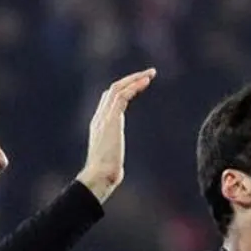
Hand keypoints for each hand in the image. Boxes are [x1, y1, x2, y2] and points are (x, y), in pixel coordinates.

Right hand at [77, 68, 156, 202]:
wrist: (99, 176)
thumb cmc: (106, 173)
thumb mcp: (112, 158)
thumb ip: (114, 154)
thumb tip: (117, 167)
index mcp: (99, 124)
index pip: (109, 99)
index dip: (125, 90)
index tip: (139, 85)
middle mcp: (100, 117)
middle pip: (113, 89)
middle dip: (131, 79)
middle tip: (149, 74)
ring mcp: (104, 117)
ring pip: (117, 88)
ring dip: (135, 79)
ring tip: (151, 74)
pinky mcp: (111, 119)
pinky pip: (122, 96)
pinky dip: (133, 87)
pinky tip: (145, 82)